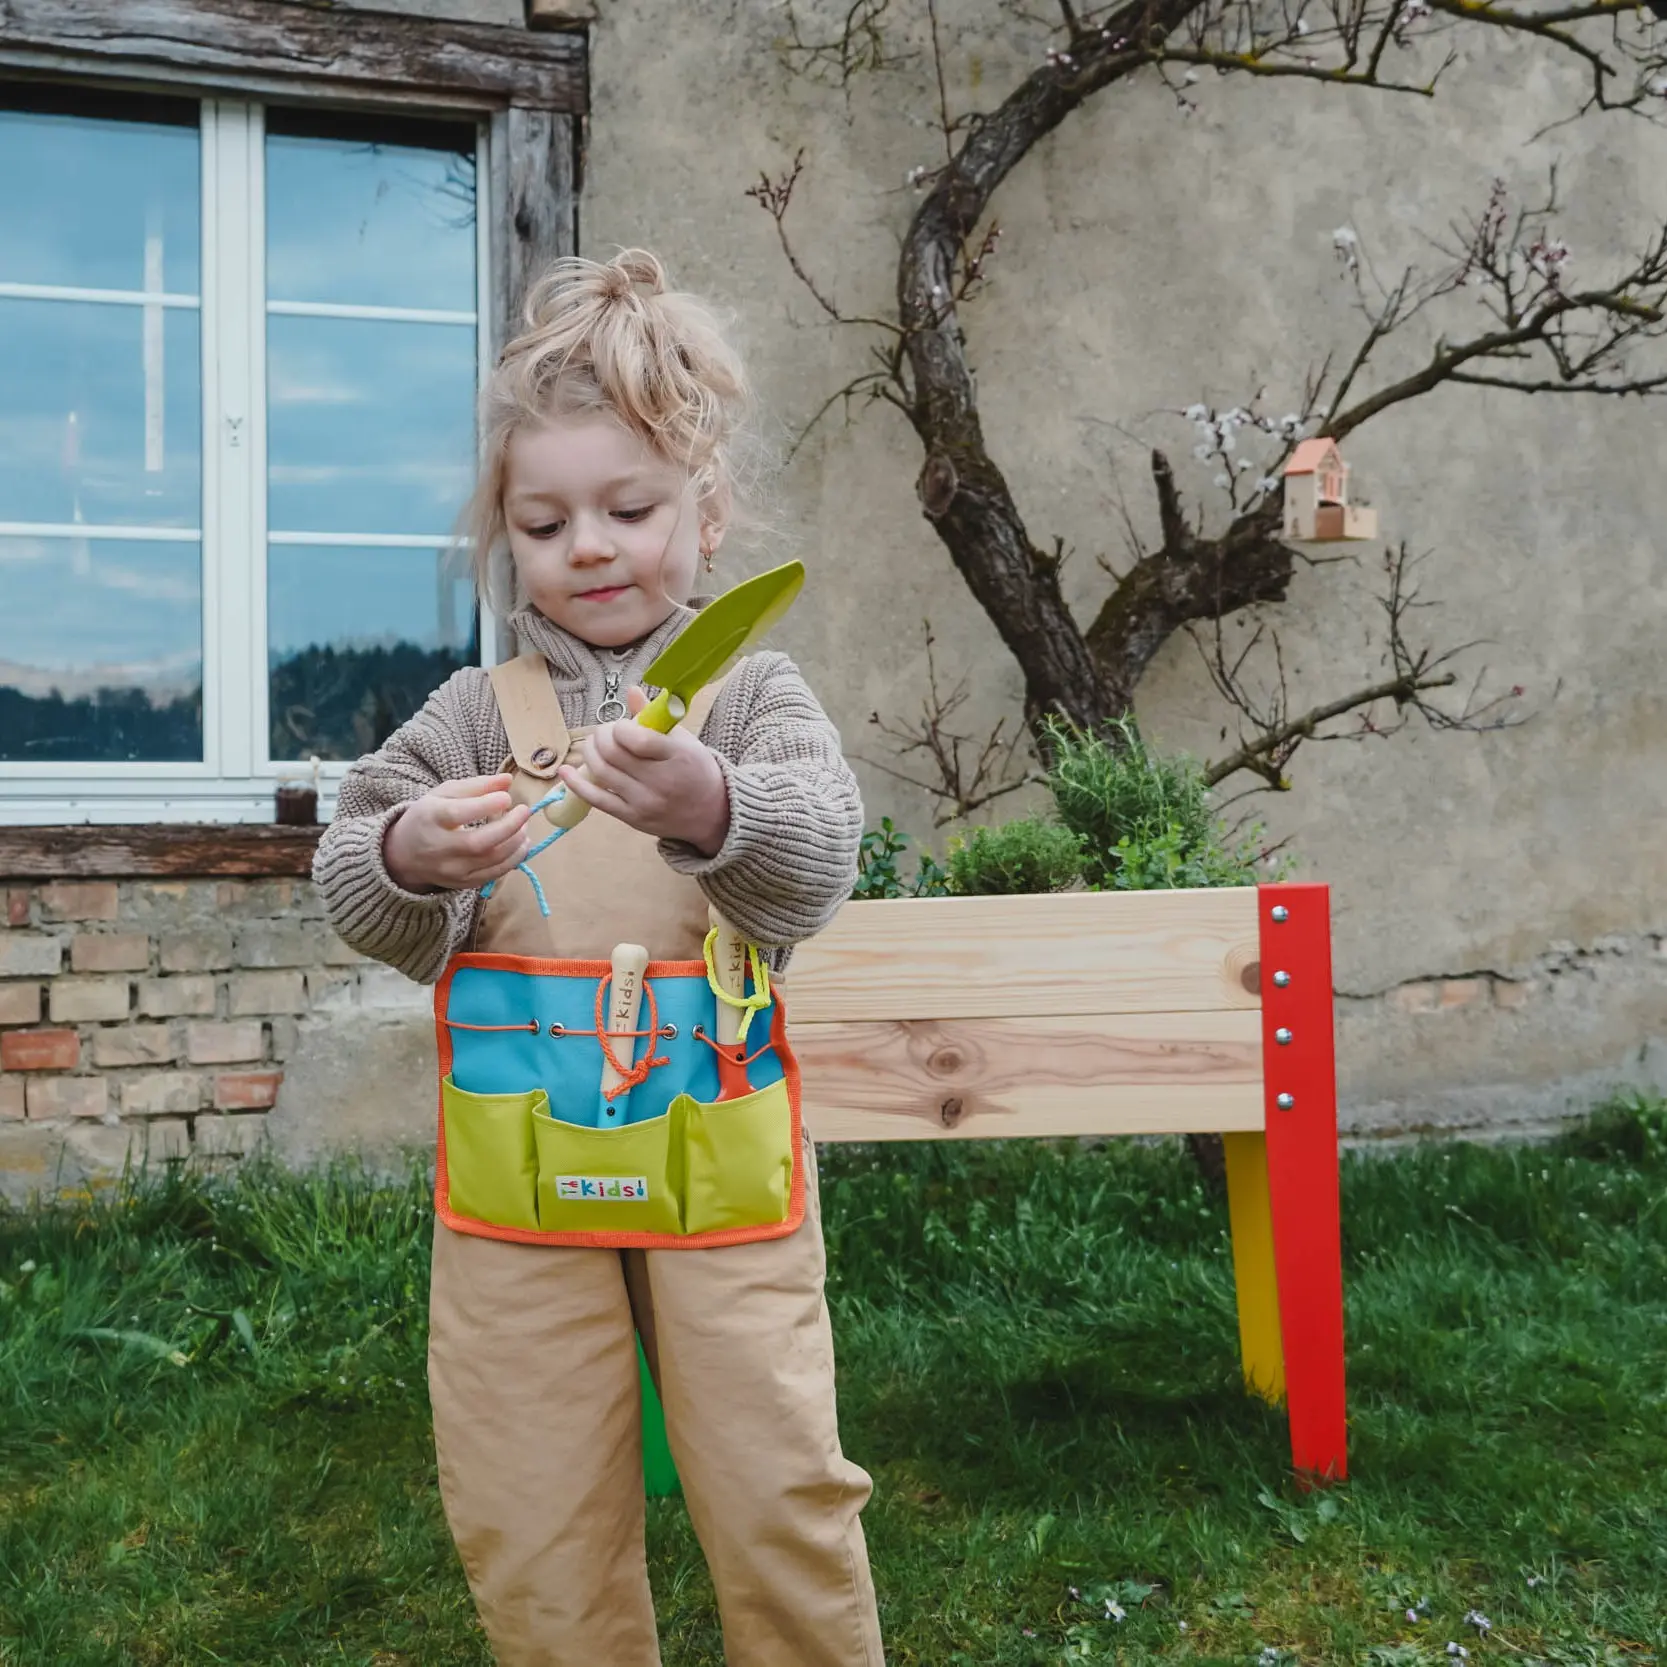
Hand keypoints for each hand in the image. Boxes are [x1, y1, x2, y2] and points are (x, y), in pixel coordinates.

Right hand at [383, 774, 533, 893]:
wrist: (404, 855)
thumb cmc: (428, 817)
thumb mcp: (443, 794)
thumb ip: (476, 786)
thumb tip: (507, 780)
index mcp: (429, 819)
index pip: (458, 814)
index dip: (486, 805)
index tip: (507, 797)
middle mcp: (438, 848)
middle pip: (478, 843)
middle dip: (509, 827)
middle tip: (525, 811)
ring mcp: (451, 869)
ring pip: (490, 860)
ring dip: (516, 842)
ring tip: (525, 826)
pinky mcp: (463, 883)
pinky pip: (494, 874)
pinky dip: (514, 859)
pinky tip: (521, 844)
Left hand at [558, 687, 730, 853]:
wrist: (712, 812)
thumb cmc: (695, 769)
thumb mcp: (683, 740)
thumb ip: (654, 717)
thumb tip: (631, 690)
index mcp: (677, 756)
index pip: (637, 738)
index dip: (620, 727)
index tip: (622, 726)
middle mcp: (661, 781)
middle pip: (613, 753)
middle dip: (601, 736)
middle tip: (605, 733)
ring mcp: (645, 802)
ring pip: (601, 772)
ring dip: (590, 753)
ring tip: (594, 746)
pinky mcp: (632, 818)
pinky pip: (597, 799)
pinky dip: (576, 784)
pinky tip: (565, 771)